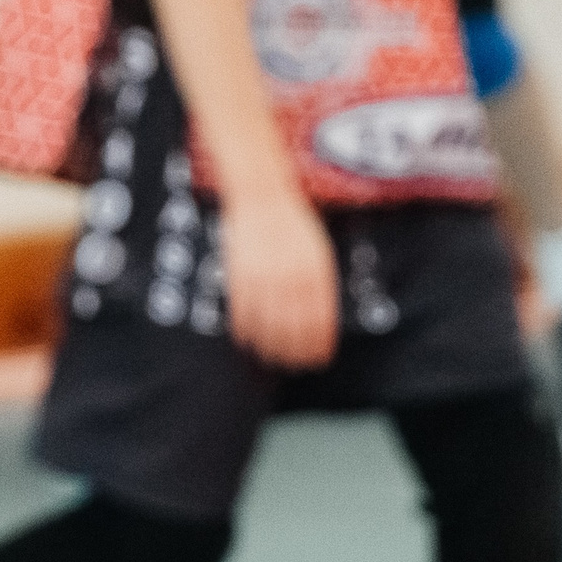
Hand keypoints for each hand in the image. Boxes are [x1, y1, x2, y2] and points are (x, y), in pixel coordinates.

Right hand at [220, 187, 338, 369]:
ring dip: (270, 349)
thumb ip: (320, 285)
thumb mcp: (319, 251)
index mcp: (315, 274)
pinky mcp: (240, 275)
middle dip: (295, 354)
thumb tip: (321, 323)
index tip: (317, 361)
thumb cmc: (294, 224)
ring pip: (267, 327)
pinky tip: (247, 339)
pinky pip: (242, 313)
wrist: (262, 195)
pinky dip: (245, 331)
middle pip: (293, 331)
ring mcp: (264, 278)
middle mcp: (291, 279)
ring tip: (271, 358)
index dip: (317, 347)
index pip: (319, 323)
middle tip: (294, 366)